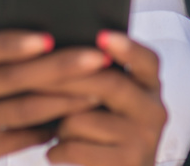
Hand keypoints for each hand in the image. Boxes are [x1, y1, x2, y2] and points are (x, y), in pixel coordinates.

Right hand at [0, 31, 110, 165]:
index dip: (17, 44)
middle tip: (96, 59)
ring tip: (96, 89)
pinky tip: (72, 117)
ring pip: (25, 111)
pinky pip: (20, 138)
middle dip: (61, 69)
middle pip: (16, 80)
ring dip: (65, 100)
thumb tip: (41, 37)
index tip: (50, 37)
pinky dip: (48, 127)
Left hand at [46, 32, 167, 165]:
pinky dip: (57, 150)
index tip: (101, 35)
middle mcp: (153, 110)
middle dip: (68, 79)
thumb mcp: (115, 104)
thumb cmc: (109, 135)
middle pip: (109, 84)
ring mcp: (144, 139)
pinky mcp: (129, 162)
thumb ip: (102, 79)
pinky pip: (77, 148)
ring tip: (55, 130)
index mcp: (150, 87)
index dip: (126, 47)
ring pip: (83, 119)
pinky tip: (53, 152)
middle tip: (35, 76)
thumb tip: (60, 53)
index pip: (146, 60)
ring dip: (60, 125)